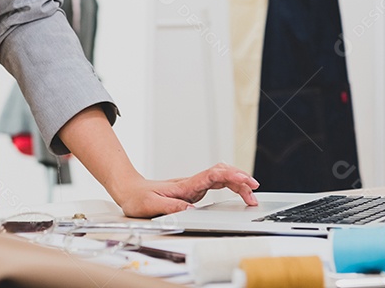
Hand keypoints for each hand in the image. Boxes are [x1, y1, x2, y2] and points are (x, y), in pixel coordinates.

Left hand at [113, 163, 258, 217]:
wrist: (129, 190)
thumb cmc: (138, 197)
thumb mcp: (151, 205)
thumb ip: (171, 207)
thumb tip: (191, 211)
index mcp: (184, 186)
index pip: (212, 176)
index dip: (230, 176)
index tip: (243, 180)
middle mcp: (191, 183)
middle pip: (221, 174)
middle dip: (240, 179)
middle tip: (254, 191)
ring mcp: (193, 186)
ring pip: (221, 178)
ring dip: (238, 183)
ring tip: (252, 194)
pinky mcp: (193, 191)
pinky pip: (216, 184)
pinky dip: (230, 186)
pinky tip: (238, 191)